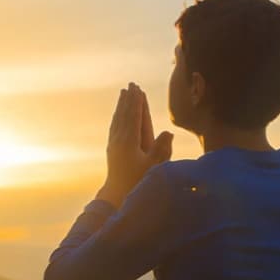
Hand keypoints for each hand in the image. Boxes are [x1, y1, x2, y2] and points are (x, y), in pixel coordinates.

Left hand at [98, 82, 172, 206]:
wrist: (117, 195)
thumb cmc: (138, 181)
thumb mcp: (153, 167)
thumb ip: (161, 149)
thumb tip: (168, 132)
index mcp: (129, 141)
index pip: (134, 116)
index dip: (136, 101)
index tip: (138, 88)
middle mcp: (119, 139)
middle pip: (124, 114)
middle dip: (128, 99)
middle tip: (131, 84)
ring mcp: (113, 144)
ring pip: (117, 119)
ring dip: (121, 105)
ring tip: (123, 93)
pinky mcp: (111, 149)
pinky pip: (114, 127)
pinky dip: (117, 117)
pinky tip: (118, 115)